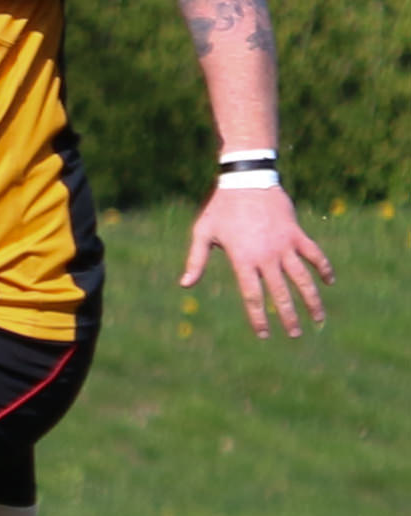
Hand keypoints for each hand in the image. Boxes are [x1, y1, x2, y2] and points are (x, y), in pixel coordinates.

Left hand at [182, 186, 332, 337]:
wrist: (246, 180)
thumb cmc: (221, 208)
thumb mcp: (203, 232)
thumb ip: (196, 260)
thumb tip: (185, 285)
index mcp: (243, 259)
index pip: (252, 296)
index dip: (258, 317)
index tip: (264, 334)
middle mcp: (266, 256)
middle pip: (280, 293)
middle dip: (287, 317)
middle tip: (293, 335)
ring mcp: (284, 245)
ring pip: (303, 278)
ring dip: (311, 300)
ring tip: (318, 319)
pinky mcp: (297, 234)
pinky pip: (315, 254)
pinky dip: (324, 268)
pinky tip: (329, 282)